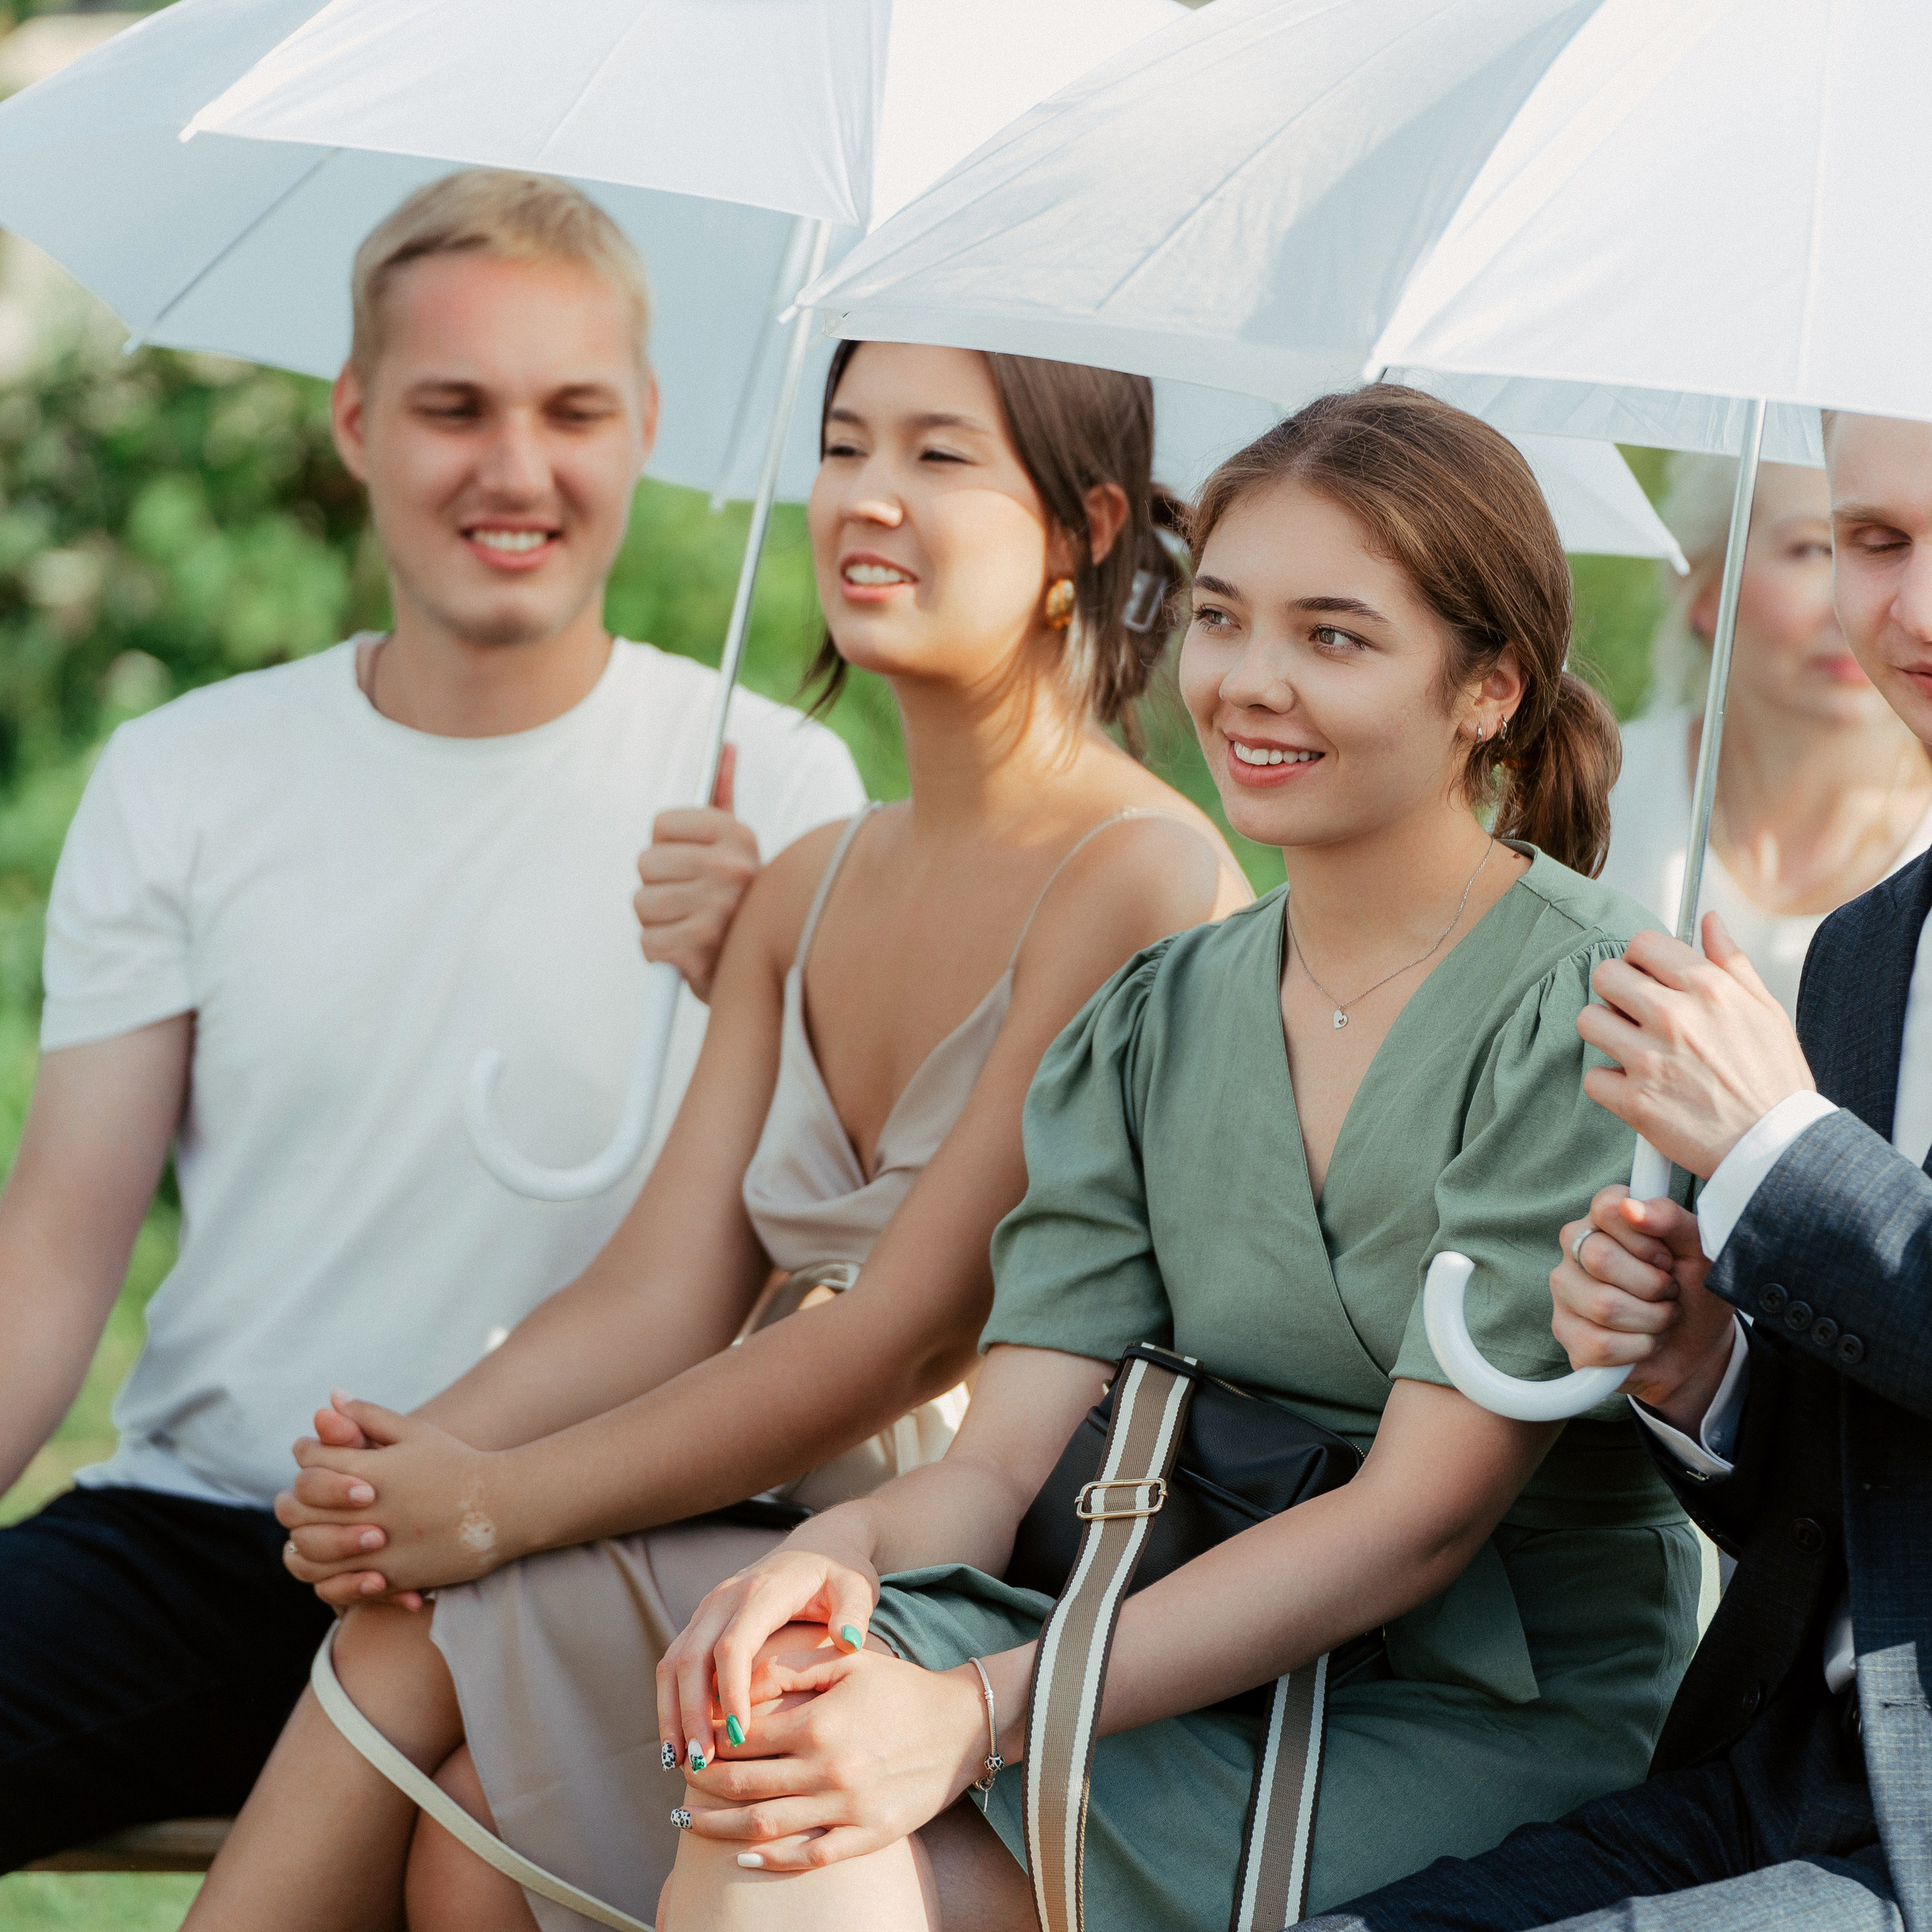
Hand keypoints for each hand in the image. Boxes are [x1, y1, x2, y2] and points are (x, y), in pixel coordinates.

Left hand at [276, 1394, 513, 1601]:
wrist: (505, 1505)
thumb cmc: (458, 1463)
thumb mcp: (415, 1433)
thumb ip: (369, 1417)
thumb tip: (330, 1399)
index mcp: (372, 1468)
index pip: (310, 1460)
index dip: (305, 1453)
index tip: (313, 1454)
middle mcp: (369, 1509)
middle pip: (298, 1508)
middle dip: (295, 1500)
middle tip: (305, 1497)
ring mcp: (379, 1547)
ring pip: (308, 1552)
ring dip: (303, 1540)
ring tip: (314, 1531)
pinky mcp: (391, 1577)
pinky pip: (337, 1585)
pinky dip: (327, 1575)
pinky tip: (335, 1561)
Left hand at [635, 744, 756, 1001]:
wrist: (764, 976)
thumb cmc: (740, 903)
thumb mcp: (737, 847)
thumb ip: (725, 794)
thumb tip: (726, 745)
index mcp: (737, 836)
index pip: (660, 825)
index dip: (668, 849)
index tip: (693, 866)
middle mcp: (731, 867)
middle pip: (645, 863)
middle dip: (660, 887)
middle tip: (693, 902)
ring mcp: (717, 908)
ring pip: (642, 903)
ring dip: (659, 922)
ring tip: (691, 928)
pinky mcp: (699, 948)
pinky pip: (648, 943)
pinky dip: (662, 955)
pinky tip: (690, 955)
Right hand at [658, 1540, 879, 1769]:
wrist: (816, 1548)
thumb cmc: (838, 1575)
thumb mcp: (855, 1586)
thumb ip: (853, 1612)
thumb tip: (848, 1641)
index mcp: (762, 1591)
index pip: (733, 1645)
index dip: (732, 1692)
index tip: (739, 1737)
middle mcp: (724, 1598)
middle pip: (690, 1657)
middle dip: (690, 1713)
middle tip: (701, 1764)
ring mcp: (707, 1609)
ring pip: (672, 1662)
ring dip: (671, 1713)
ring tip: (677, 1763)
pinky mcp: (701, 1623)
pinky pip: (675, 1664)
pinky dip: (671, 1702)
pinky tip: (680, 1743)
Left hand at [680, 1639, 989, 1871]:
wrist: (963, 1727)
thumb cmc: (902, 1687)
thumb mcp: (851, 1662)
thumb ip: (794, 1667)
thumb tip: (741, 1678)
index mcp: (822, 1723)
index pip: (746, 1735)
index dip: (711, 1737)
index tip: (693, 1737)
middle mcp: (830, 1769)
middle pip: (745, 1785)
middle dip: (704, 1784)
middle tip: (679, 1779)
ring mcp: (848, 1809)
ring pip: (764, 1827)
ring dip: (718, 1826)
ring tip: (688, 1820)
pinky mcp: (867, 1837)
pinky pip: (807, 1857)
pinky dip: (769, 1861)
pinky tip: (741, 1857)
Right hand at [1551, 1186, 1735, 1431]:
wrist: (1697, 1347)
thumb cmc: (1695, 1291)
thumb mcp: (1699, 1252)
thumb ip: (1672, 1220)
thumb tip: (1632, 1207)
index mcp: (1605, 1217)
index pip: (1607, 1208)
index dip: (1646, 1239)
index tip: (1667, 1258)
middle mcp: (1576, 1247)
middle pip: (1600, 1258)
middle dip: (1653, 1286)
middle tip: (1669, 1292)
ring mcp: (1565, 1289)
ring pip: (1603, 1306)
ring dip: (1651, 1321)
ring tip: (1661, 1319)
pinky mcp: (1564, 1332)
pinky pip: (1600, 1344)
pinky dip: (1639, 1348)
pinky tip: (1645, 1341)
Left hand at [1578, 913, 1815, 1177]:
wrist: (1776, 1148)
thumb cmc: (1774, 1082)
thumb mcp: (1766, 1011)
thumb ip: (1732, 961)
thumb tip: (1709, 922)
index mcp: (1709, 989)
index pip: (1644, 944)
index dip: (1641, 959)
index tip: (1647, 975)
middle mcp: (1675, 1018)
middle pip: (1606, 975)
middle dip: (1617, 991)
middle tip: (1635, 1012)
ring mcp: (1651, 1060)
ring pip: (1590, 1020)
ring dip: (1606, 1033)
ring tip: (1633, 1048)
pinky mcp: (1635, 1101)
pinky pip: (1593, 1077)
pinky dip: (1610, 1085)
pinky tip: (1636, 1087)